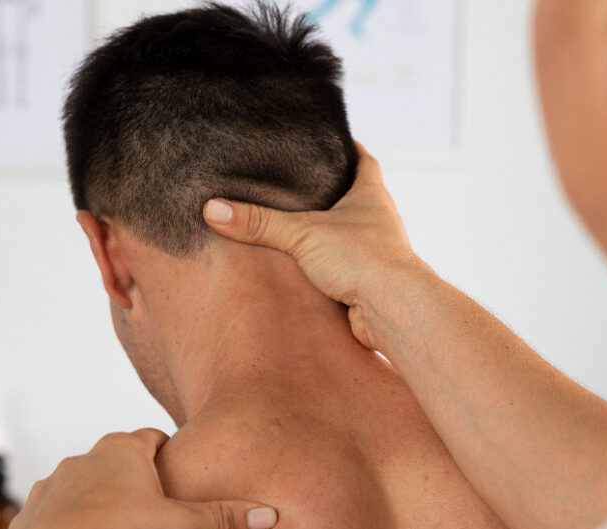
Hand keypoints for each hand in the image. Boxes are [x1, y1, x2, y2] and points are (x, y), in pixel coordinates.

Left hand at [6, 429, 277, 528]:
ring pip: (82, 489)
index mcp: (121, 451)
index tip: (179, 471)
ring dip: (99, 505)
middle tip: (157, 510)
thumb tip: (267, 516)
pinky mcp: (28, 522)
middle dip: (135, 482)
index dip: (169, 453)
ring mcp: (51, 490)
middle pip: (116, 462)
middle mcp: (82, 462)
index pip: (152, 437)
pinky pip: (54, 519)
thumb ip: (224, 520)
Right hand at [203, 143, 423, 350]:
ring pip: (346, 235)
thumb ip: (259, 222)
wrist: (392, 310)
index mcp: (371, 194)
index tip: (326, 139)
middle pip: (353, 197)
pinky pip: (341, 269)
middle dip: (328, 192)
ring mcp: (374, 253)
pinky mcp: (366, 283)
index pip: (362, 159)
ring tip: (291, 226)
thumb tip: (214, 210)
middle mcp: (378, 221)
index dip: (345, 147)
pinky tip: (301, 269)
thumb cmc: (364, 259)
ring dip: (324, 233)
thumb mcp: (303, 234)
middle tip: (296, 184)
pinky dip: (324, 267)